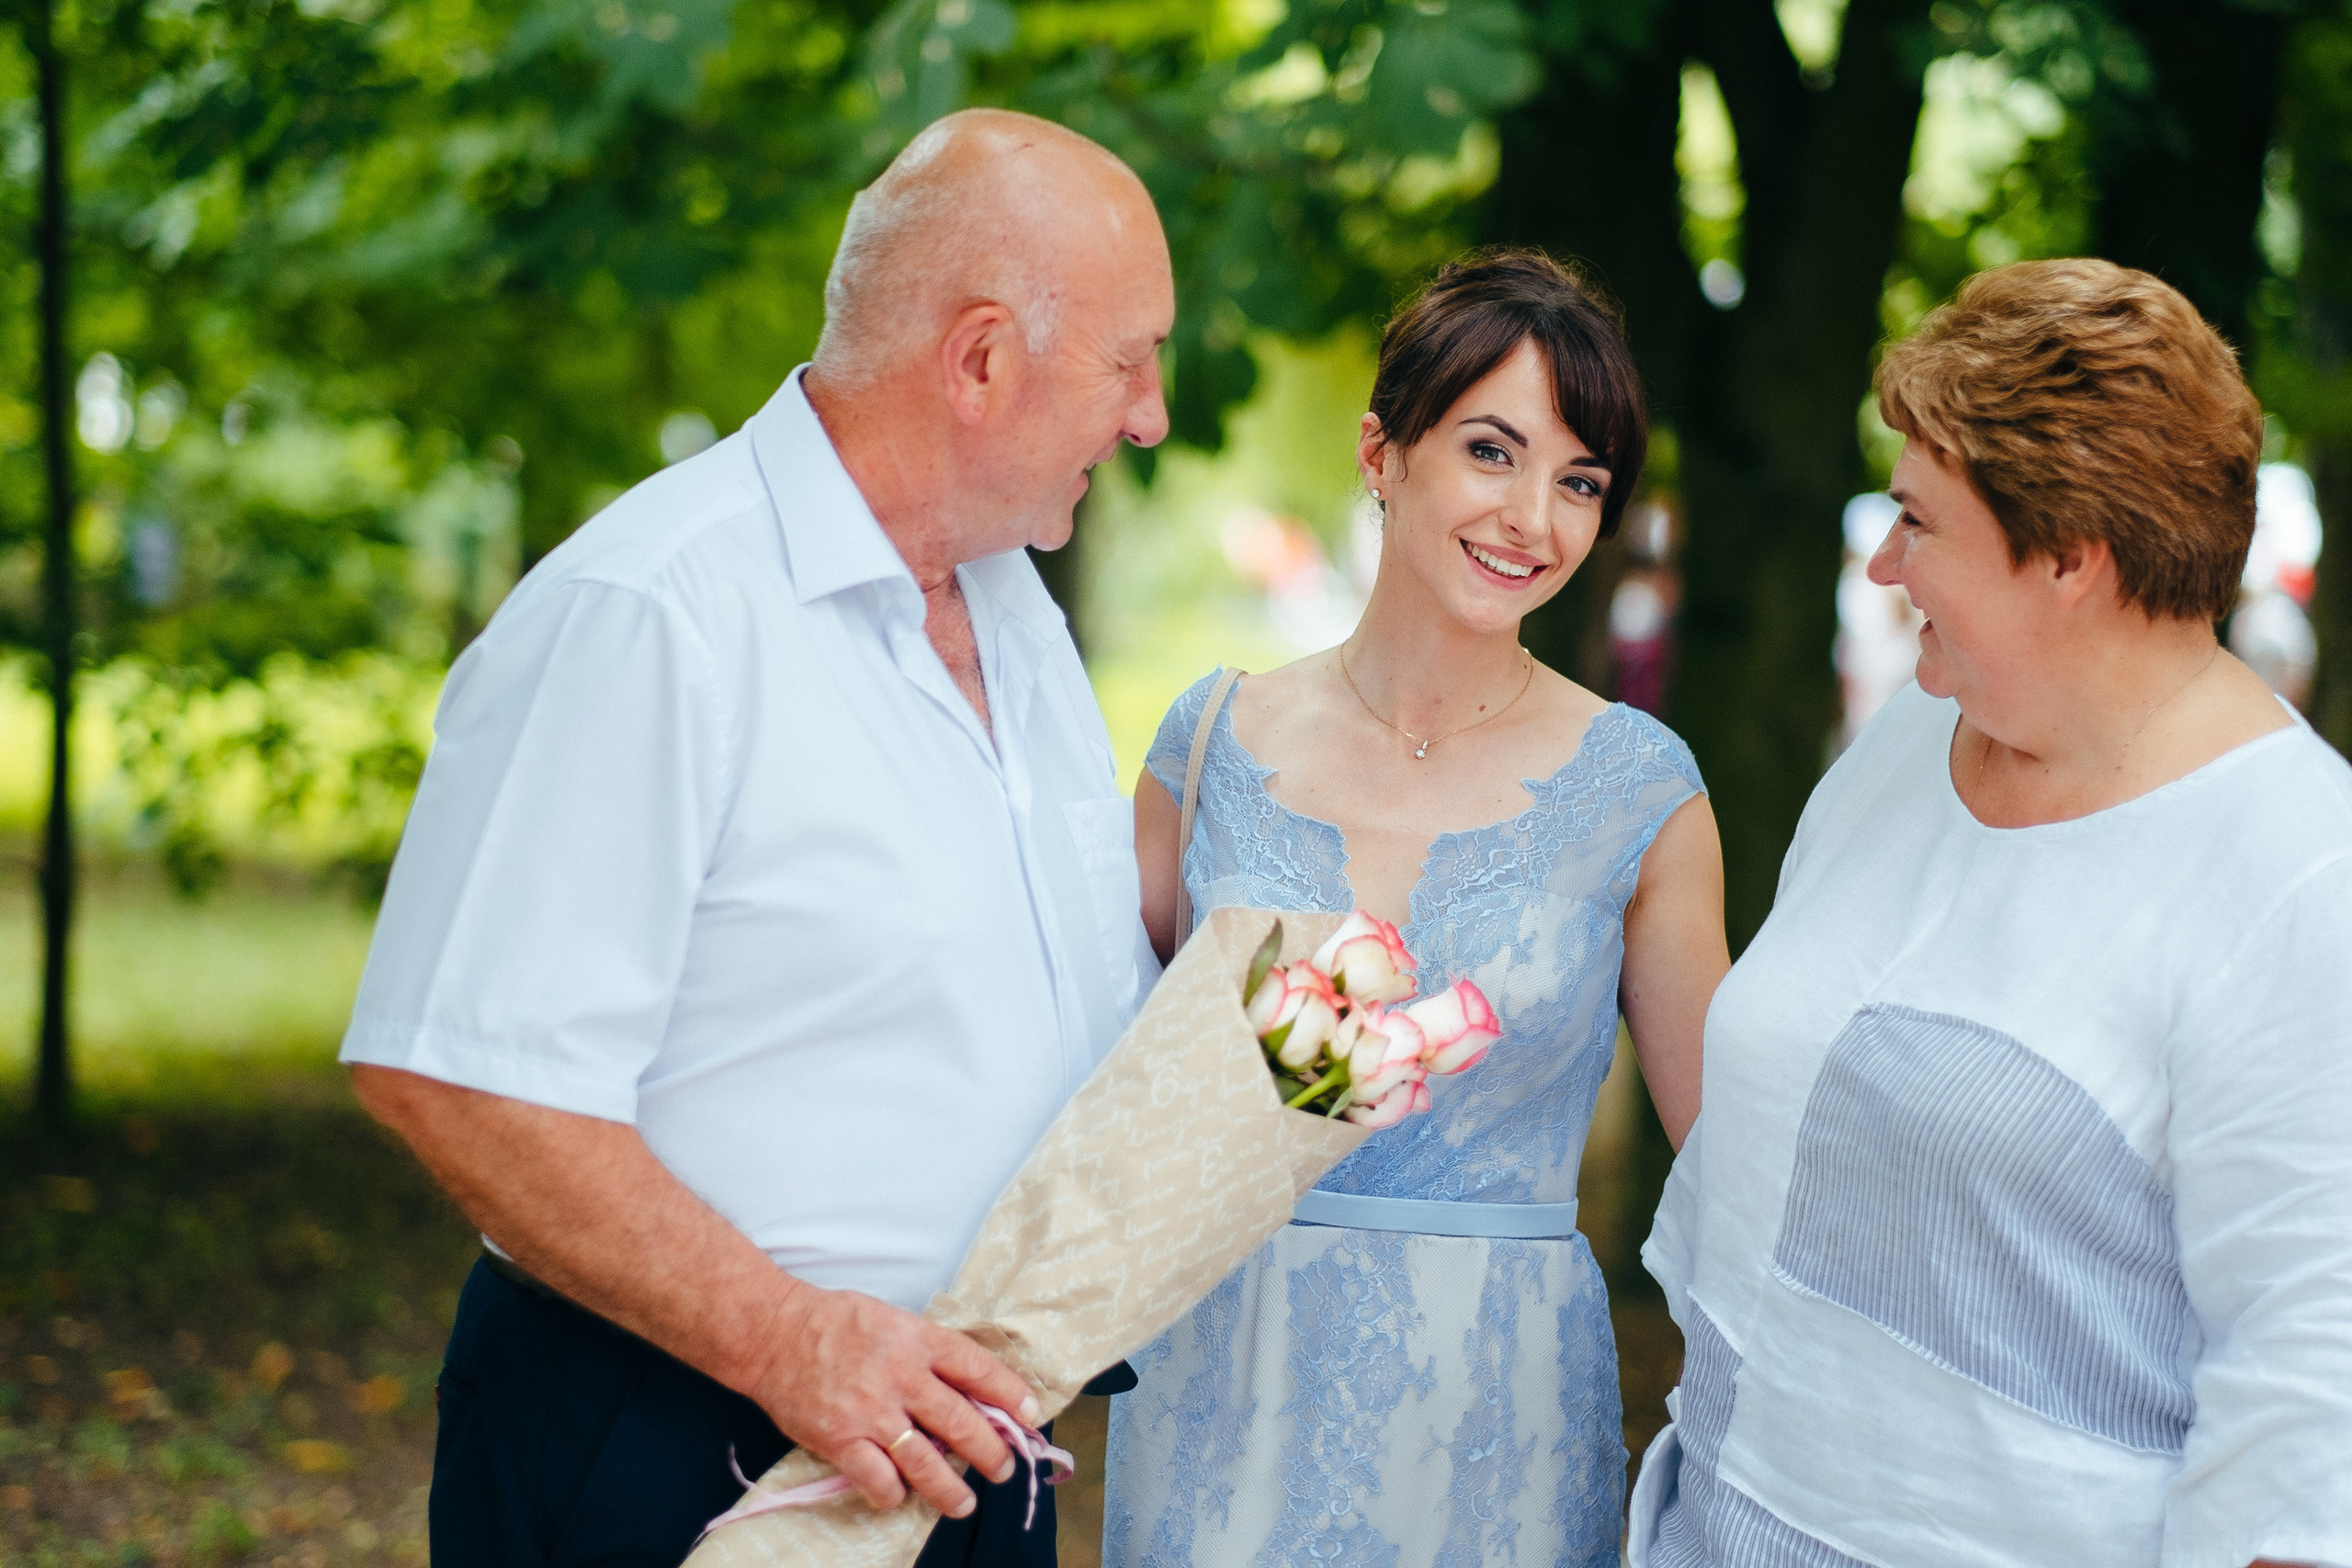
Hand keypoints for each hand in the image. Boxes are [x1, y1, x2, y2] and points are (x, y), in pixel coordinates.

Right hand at [750, 1280, 1040, 1518]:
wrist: (772, 1333)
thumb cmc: (834, 1322)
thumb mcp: (893, 1320)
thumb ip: (928, 1351)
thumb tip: (967, 1387)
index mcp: (917, 1340)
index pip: (978, 1368)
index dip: (1010, 1394)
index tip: (1030, 1414)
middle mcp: (901, 1376)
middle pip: (962, 1423)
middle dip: (991, 1452)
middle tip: (1003, 1468)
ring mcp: (871, 1412)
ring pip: (927, 1463)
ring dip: (951, 1490)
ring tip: (964, 1503)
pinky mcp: (841, 1439)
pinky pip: (879, 1480)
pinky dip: (894, 1493)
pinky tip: (900, 1495)